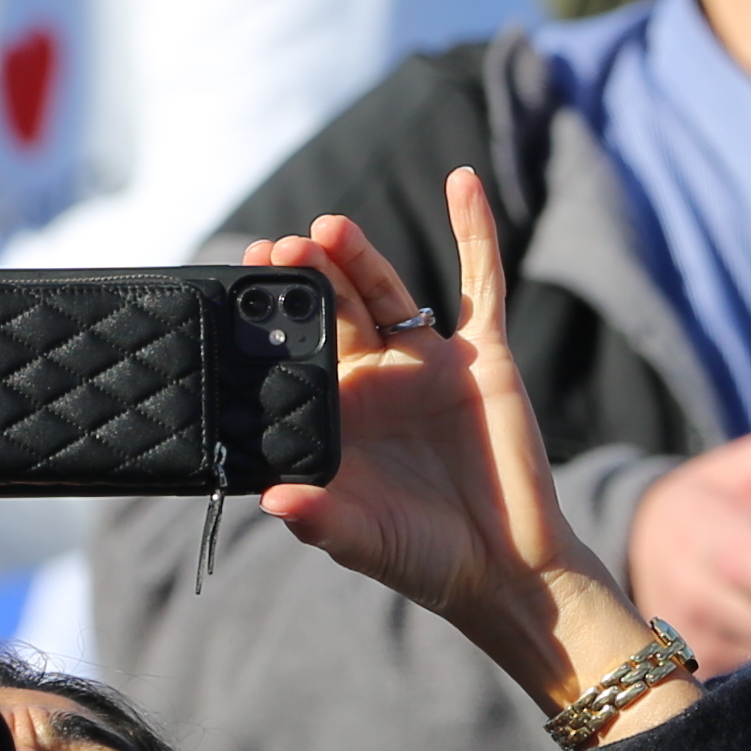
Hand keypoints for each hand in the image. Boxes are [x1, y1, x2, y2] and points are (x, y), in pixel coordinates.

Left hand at [244, 178, 682, 731]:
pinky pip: (481, 284)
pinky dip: (474, 231)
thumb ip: (320, 519)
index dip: (271, 317)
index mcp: (338, 417)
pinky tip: (462, 181)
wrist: (507, 568)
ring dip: (360, 255)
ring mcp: (429, 364)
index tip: (244, 280)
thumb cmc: (423, 558)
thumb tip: (274, 498)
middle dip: (308, 278)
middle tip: (282, 249)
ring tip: (330, 227)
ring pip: (389, 291)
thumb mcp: (362, 541)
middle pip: (335, 310)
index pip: (295, 351)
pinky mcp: (485, 357)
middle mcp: (378, 381)